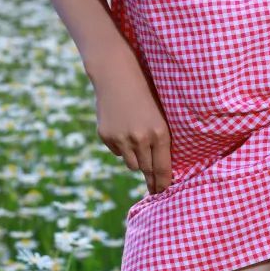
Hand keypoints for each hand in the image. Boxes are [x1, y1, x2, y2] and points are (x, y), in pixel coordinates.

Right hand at [90, 55, 172, 194]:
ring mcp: (121, 139)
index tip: (163, 194)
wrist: (117, 75)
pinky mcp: (106, 136)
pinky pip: (118, 152)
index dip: (163, 184)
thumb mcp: (161, 115)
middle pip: (146, 169)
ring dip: (136, 160)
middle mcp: (140, 139)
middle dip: (150, 178)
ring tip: (138, 143)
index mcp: (159, 132)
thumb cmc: (146, 93)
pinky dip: (122, 147)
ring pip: (131, 164)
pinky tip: (123, 129)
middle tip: (154, 188)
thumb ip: (161, 140)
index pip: (162, 168)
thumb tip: (161, 168)